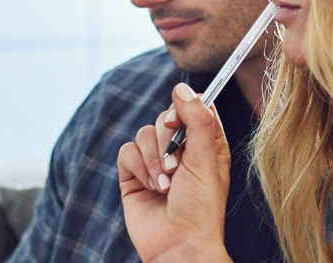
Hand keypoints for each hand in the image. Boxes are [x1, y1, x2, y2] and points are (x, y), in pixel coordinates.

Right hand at [117, 83, 232, 261]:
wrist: (177, 244)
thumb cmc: (200, 207)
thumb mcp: (206, 159)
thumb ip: (196, 120)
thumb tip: (181, 87)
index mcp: (206, 145)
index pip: (194, 109)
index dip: (185, 108)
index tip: (180, 119)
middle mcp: (180, 151)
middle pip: (164, 118)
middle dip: (167, 140)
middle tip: (176, 165)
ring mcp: (155, 163)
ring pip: (144, 134)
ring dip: (154, 159)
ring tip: (165, 185)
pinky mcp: (133, 175)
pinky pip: (126, 152)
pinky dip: (138, 168)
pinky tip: (151, 188)